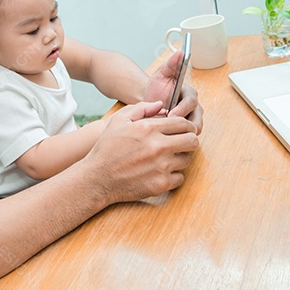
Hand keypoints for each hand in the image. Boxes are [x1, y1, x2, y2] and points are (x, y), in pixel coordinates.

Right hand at [83, 101, 199, 203]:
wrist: (98, 178)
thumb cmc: (107, 148)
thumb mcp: (119, 120)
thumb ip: (141, 108)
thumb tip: (160, 105)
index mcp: (149, 129)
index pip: (183, 123)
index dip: (187, 126)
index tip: (186, 130)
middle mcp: (158, 146)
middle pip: (192, 141)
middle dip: (189, 140)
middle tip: (182, 143)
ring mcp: (161, 166)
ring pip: (187, 160)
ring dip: (180, 158)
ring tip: (167, 159)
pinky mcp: (161, 184)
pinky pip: (180, 178)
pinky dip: (173, 176)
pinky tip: (161, 172)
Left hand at [142, 50, 203, 132]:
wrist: (148, 101)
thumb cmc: (156, 88)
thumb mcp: (161, 74)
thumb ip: (171, 64)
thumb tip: (180, 52)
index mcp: (189, 92)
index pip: (192, 101)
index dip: (182, 108)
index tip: (170, 113)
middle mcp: (194, 106)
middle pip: (197, 118)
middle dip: (183, 124)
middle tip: (168, 126)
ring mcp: (192, 118)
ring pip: (194, 129)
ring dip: (181, 131)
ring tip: (166, 131)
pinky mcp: (187, 129)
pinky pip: (187, 136)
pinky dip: (178, 137)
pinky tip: (167, 135)